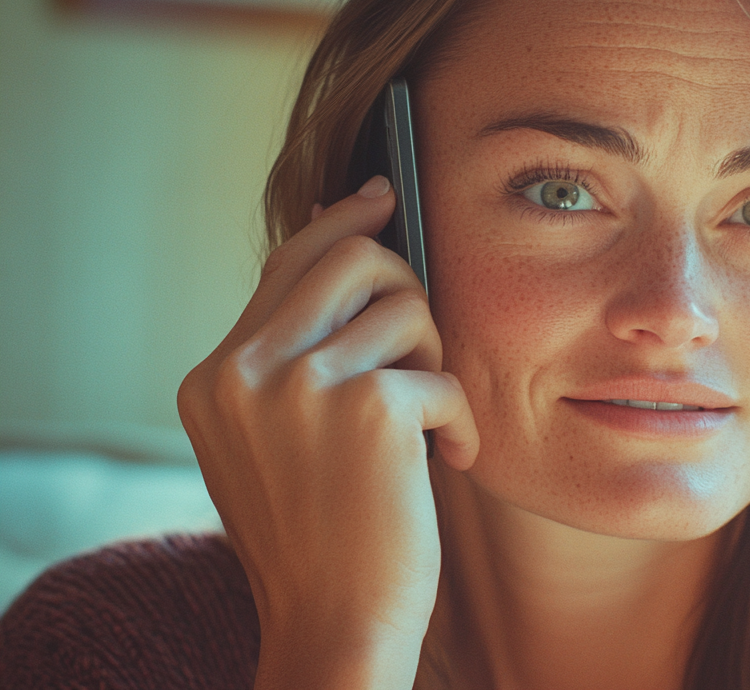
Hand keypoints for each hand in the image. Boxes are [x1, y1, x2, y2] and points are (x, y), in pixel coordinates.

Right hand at [177, 176, 478, 689]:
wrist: (332, 626)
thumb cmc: (321, 537)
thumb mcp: (274, 442)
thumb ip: (292, 360)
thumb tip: (353, 257)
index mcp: (214, 376)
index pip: (286, 263)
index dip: (341, 222)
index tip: (383, 197)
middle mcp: (244, 371)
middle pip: (353, 259)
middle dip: (409, 290)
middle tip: (424, 350)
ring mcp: (300, 387)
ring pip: (409, 308)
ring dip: (437, 363)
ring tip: (430, 423)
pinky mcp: (367, 408)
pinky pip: (444, 376)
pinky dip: (460, 420)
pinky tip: (451, 461)